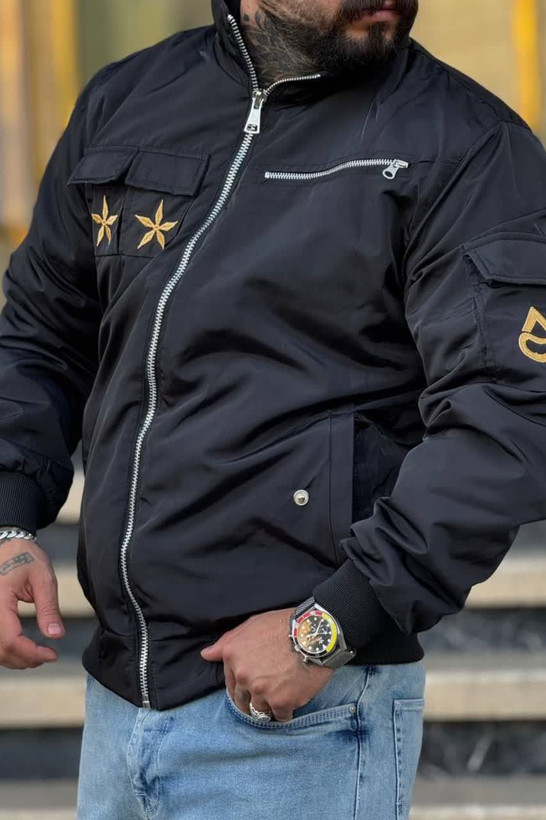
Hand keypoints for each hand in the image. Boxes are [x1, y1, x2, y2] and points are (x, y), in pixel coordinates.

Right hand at [0, 538, 64, 668]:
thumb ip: (48, 608)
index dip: (31, 653)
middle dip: (25, 659)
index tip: (52, 655)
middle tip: (48, 656)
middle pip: (0, 650)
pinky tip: (24, 648)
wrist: (8, 545)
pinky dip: (7, 650)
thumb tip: (56, 635)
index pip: (10, 639)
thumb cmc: (26, 557)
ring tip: (38, 654)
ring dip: (15, 658)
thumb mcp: (43, 579)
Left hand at [200, 607, 333, 721]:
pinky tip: (292, 701)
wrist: (314, 632)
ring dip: (269, 706)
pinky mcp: (281, 702)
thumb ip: (227, 642)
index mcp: (233, 656)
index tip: (254, 685)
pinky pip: (280, 717)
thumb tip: (206, 655)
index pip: (230, 683)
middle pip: (242, 700)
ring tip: (281, 696)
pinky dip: (286, 712)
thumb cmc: (284, 624)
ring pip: (259, 710)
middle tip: (268, 692)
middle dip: (253, 698)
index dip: (243, 686)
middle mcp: (243, 675)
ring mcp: (261, 690)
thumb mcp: (251, 625)